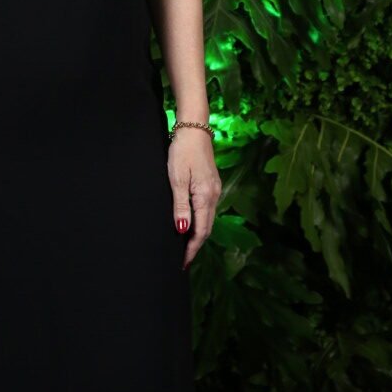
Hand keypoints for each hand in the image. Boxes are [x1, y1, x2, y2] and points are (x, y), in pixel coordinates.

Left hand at [168, 128, 221, 269]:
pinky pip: (207, 209)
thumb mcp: (177, 179)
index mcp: (205, 196)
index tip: (182, 262)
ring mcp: (214, 189)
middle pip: (207, 228)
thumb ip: (180, 206)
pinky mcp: (212, 184)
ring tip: (185, 246)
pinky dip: (200, 221)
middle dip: (195, 245)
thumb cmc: (182, 152)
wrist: (194, 129)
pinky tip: (192, 224)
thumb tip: (182, 230)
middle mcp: (214, 195)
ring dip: (198, 234)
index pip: (200, 231)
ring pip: (208, 219)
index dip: (191, 248)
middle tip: (183, 260)